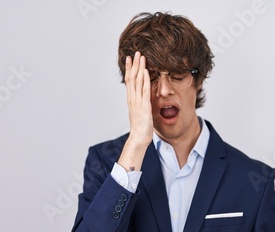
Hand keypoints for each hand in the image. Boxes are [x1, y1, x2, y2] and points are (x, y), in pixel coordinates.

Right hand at [117, 52, 152, 171]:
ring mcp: (137, 101)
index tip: (130, 59)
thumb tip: (144, 97)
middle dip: (134, 64)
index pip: (129, 81)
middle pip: (132, 78)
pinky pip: (144, 90)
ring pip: (137, 81)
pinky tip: (145, 71)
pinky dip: (144, 80)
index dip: (129, 69)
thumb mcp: (140, 111)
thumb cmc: (141, 127)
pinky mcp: (144, 105)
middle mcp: (132, 98)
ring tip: (141, 57)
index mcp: (131, 99)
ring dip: (139, 68)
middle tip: (136, 52)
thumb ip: (141, 103)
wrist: (139, 137)